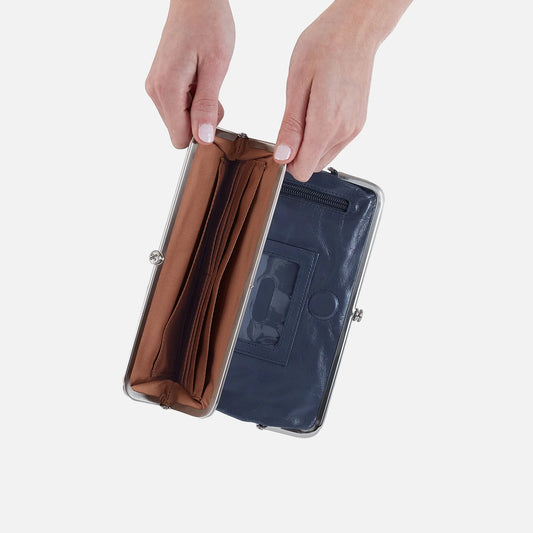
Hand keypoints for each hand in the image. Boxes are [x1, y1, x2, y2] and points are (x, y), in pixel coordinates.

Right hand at [145, 0, 234, 147]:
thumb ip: (207, 106)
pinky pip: (177, 106)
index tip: (214, 112)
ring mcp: (155, 86)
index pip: (179, 138)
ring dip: (197, 109)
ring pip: (178, 119)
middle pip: (179, 130)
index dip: (200, 133)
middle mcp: (155, 90)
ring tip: (206, 80)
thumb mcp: (216, 68)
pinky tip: (198, 78)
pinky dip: (192, 99)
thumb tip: (202, 138)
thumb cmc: (209, 25)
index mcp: (167, 89)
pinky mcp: (159, 82)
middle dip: (200, 120)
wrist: (196, 0)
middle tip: (212, 90)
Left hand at [273, 0, 409, 180]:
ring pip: (324, 156)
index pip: (303, 170)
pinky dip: (323, 135)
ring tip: (307, 110)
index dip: (287, 161)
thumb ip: (291, 126)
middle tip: (293, 120)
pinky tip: (320, 109)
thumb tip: (283, 157)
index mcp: (326, 124)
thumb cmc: (324, 46)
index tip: (282, 141)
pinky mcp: (358, 123)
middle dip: (298, 152)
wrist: (356, 29)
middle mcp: (344, 132)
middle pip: (313, 165)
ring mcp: (354, 129)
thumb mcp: (296, 84)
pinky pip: (335, 143)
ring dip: (311, 144)